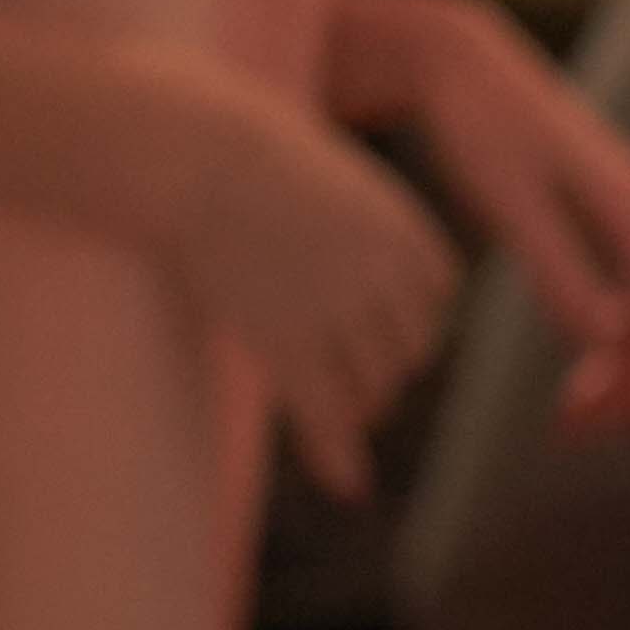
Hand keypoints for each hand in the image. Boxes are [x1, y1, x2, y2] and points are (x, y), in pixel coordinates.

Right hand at [139, 61, 460, 500]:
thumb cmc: (241, 145)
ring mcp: (335, 314)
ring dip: (358, 405)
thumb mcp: (324, 171)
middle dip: (385, 366)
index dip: (410, 312)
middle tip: (354, 377)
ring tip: (333, 408)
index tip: (377, 317)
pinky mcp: (287, 342)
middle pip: (410, 351)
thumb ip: (356, 216)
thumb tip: (354, 236)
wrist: (192, 151)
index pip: (436, 296)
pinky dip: (337, 455)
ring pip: (373, 389)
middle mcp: (382, 277)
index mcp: (401, 229)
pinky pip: (325, 415)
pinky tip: (347, 484)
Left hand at [369, 0, 629, 445]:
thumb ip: (558, 270)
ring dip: (621, 363)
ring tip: (573, 420)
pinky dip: (608, 332)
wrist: (448, 55)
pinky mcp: (593, 202)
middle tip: (589, 439)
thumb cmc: (473, 124)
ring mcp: (620, 199)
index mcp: (629, 200)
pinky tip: (577, 364)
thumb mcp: (508, 201)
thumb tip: (609, 340)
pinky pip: (623, 282)